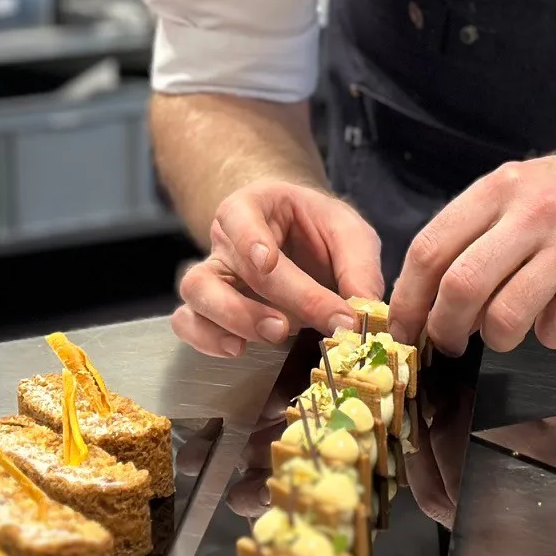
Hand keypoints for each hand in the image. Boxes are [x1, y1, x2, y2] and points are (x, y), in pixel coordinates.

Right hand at [172, 181, 384, 356]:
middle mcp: (225, 239)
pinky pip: (188, 323)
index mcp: (254, 205)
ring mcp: (213, 274)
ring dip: (231, 320)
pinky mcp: (210, 308)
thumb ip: (359, 265)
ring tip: (273, 334)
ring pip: (196, 294)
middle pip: (224, 267)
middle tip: (291, 324)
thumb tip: (366, 308)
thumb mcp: (348, 233)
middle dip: (257, 301)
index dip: (249, 239)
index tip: (268, 261)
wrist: (303, 241)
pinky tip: (239, 349)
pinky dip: (207, 339)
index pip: (238, 216)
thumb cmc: (320, 231)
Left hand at [389, 148, 555, 354]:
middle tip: (448, 343)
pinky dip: (550, 335)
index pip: (431, 248)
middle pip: (461, 288)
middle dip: (444, 329)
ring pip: (504, 321)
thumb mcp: (523, 186)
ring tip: (510, 327)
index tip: (403, 327)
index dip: (408, 299)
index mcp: (502, 187)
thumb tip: (426, 297)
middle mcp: (535, 212)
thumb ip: (477, 229)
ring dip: (497, 339)